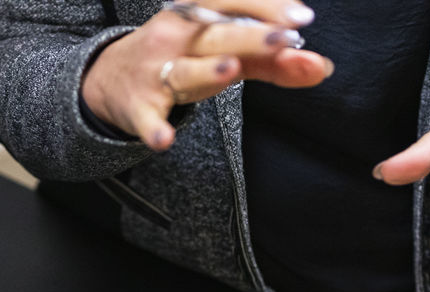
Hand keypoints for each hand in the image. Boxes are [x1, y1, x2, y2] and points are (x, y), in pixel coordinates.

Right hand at [81, 0, 332, 150]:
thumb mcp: (225, 52)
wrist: (108, 79)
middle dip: (250, 35)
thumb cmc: (180, 57)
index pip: (232, 2)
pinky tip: (163, 140)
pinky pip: (147, 119)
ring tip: (230, 70)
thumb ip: (273, 61)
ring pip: (184, 71)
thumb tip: (321, 66)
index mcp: (196, 14)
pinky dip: (153, 129)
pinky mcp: (139, 108)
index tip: (301, 18)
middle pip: (216, 35)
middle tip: (283, 39)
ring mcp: (155, 71)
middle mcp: (175, 36)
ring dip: (206, 71)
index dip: (266, 6)